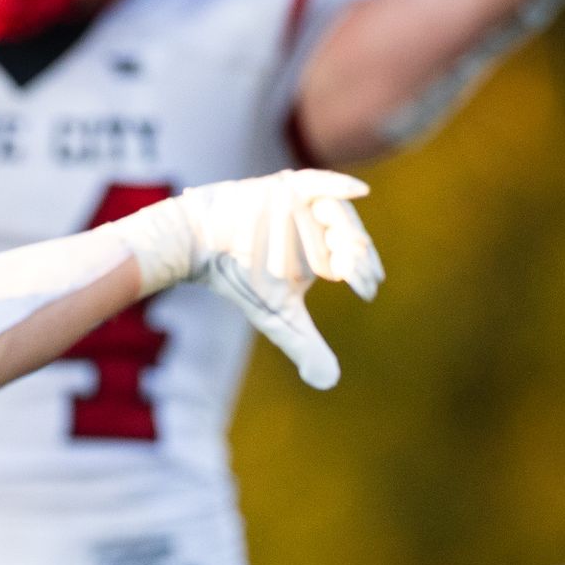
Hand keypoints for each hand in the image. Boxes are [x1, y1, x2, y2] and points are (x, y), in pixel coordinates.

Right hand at [118, 170, 381, 389]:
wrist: (199, 246)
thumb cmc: (237, 277)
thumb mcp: (278, 316)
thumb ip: (304, 345)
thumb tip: (329, 384)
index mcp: (321, 256)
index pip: (354, 261)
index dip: (364, 274)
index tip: (365, 290)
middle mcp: (317, 227)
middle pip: (350, 235)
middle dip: (358, 253)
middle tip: (355, 272)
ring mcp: (304, 204)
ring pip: (337, 211)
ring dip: (346, 227)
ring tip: (346, 246)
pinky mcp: (288, 186)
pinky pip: (320, 180)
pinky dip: (340, 182)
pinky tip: (359, 192)